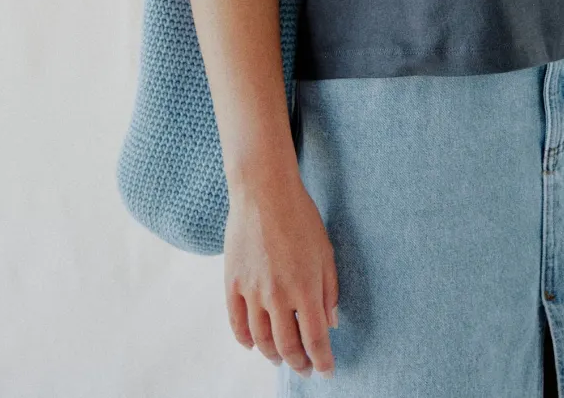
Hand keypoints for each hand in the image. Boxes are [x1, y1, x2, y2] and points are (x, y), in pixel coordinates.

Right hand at [223, 169, 338, 377]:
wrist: (264, 192)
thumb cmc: (301, 218)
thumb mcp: (326, 251)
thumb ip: (329, 289)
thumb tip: (331, 323)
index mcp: (306, 287)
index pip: (315, 339)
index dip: (322, 361)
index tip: (326, 371)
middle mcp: (278, 295)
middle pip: (287, 346)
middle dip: (299, 364)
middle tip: (305, 369)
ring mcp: (252, 291)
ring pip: (261, 340)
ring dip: (273, 355)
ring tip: (281, 359)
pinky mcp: (233, 283)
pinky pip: (237, 323)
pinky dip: (245, 341)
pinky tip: (253, 345)